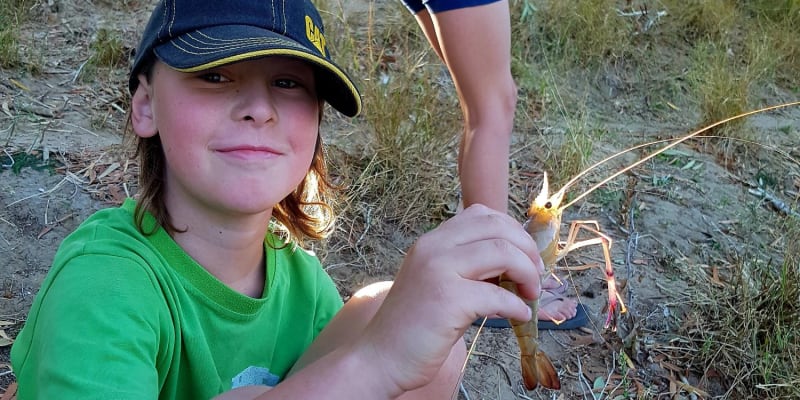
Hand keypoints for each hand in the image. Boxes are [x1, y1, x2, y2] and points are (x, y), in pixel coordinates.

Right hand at [357, 204, 545, 393]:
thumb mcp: (436, 281)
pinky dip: (517, 306)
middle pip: (497, 228)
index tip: (524, 255)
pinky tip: (519, 316)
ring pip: (503, 253)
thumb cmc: (413, 326)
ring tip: (531, 294)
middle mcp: (433, 248)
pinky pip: (499, 295)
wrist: (380, 357)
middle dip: (527, 249)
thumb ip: (465, 266)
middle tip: (536, 275)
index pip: (481, 214)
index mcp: (432, 241)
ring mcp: (439, 271)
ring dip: (528, 273)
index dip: (512, 231)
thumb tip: (513, 263)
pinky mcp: (448, 299)